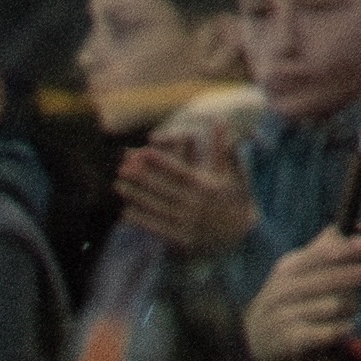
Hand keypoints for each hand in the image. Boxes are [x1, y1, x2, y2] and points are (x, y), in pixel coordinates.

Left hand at [112, 129, 258, 258]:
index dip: (162, 161)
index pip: (181, 171)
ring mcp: (189, 223)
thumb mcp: (231, 173)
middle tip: (121, 168)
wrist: (243, 236)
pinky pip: (158, 229)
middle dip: (142, 178)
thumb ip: (221, 147)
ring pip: (157, 208)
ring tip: (117, 186)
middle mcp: (197, 205)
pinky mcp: (182, 240)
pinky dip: (141, 222)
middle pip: (164, 189)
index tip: (144, 150)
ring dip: (136, 197)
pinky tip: (124, 212)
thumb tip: (219, 119)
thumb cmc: (234, 198)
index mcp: (208, 186)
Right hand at [246, 222, 360, 360]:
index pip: (318, 255)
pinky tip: (344, 325)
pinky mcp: (291, 340)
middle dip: (350, 276)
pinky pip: (329, 331)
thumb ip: (328, 248)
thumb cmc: (290, 299)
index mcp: (287, 268)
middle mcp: (283, 290)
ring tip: (350, 306)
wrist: (257, 339)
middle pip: (328, 280)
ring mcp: (285, 316)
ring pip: (333, 306)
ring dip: (350, 305)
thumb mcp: (299, 270)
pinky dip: (343, 327)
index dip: (343, 249)